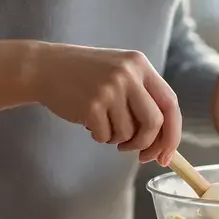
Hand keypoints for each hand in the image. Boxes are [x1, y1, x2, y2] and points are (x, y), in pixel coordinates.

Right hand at [24, 41, 180, 163]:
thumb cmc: (86, 75)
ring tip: (104, 125)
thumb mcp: (119, 72)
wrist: (45, 67)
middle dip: (148, 144)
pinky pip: (106, 136)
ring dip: (118, 139)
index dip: (173, 133)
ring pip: (128, 133)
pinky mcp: (91, 105)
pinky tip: (89, 123)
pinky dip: (100, 136)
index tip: (167, 154)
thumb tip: (163, 142)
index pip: (170, 103)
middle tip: (139, 154)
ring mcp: (109, 89)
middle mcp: (128, 74)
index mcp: (139, 65)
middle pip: (154, 122)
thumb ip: (143, 98)